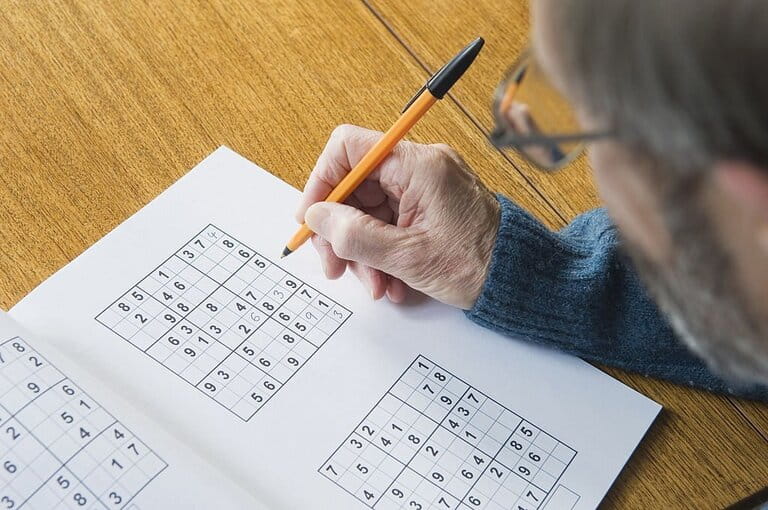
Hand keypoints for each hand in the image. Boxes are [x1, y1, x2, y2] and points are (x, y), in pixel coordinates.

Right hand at [296, 125, 500, 308]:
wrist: (523, 279)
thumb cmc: (480, 264)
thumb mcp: (408, 257)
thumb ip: (354, 236)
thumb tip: (317, 218)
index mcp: (418, 166)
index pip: (348, 148)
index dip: (321, 182)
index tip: (311, 219)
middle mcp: (421, 168)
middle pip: (355, 185)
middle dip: (341, 230)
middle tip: (335, 266)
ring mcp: (426, 188)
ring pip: (370, 210)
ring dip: (362, 250)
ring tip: (375, 285)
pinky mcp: (430, 207)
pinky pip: (390, 223)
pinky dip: (383, 252)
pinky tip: (392, 282)